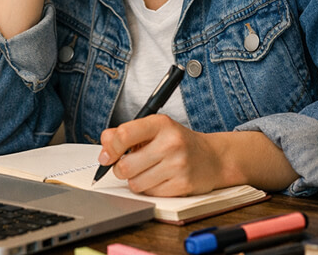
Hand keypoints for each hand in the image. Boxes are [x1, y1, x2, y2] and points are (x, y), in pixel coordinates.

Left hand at [98, 115, 298, 195]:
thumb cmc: (178, 143)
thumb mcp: (154, 130)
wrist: (214, 158)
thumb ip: (125, 134)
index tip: (106, 156)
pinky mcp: (183, 185)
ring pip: (135, 183)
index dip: (109, 149)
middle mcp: (171, 142)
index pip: (124, 134)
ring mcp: (178, 165)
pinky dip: (150, 190)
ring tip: (148, 172)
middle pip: (125, 166)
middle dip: (121, 169)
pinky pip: (150, 194)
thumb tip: (104, 148)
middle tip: (129, 166)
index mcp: (160, 123)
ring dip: (136, 181)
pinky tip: (160, 180)